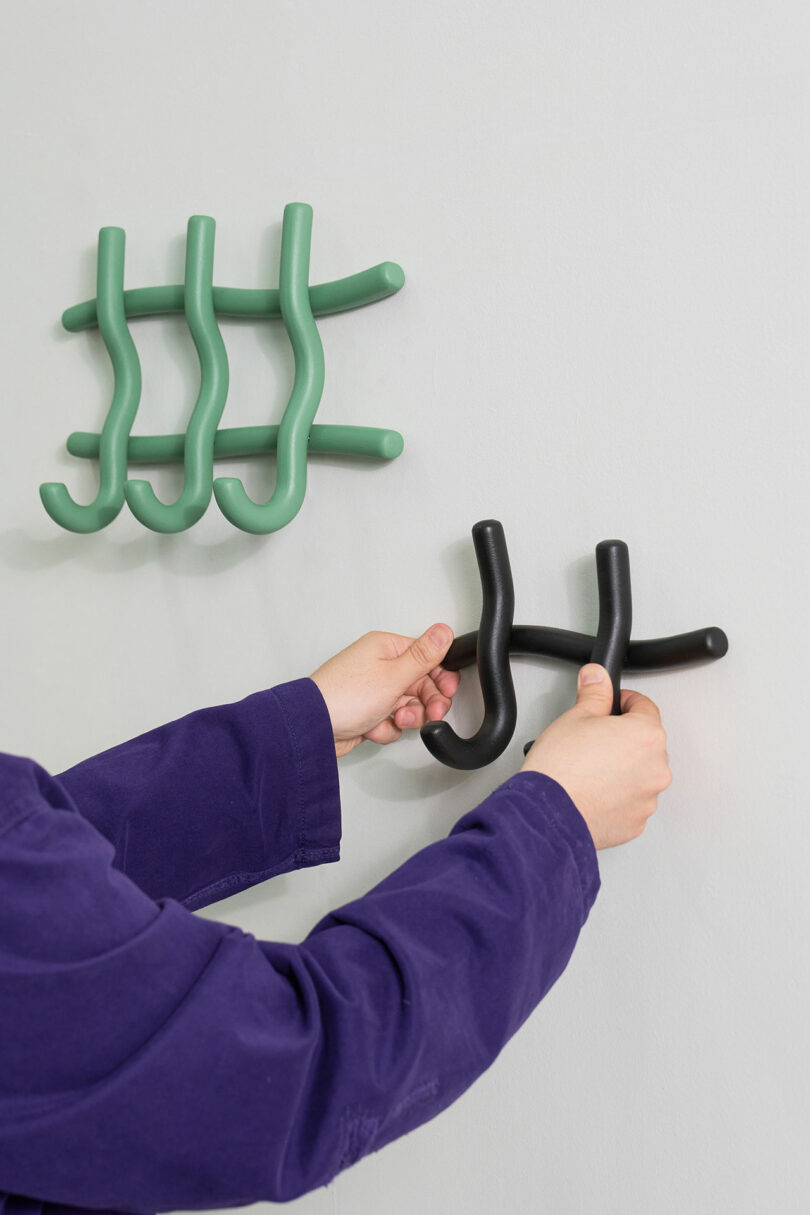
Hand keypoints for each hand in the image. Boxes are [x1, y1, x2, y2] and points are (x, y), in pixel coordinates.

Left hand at [311, 625, 459, 756]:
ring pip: (407, 706)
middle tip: (431, 713)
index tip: (447, 691)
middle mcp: (379, 666)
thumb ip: (424, 656)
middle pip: (420, 685)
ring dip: (406, 717)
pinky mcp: (367, 712)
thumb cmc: (344, 697)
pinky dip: (386, 728)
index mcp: (386, 649)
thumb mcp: (394, 674)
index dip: (441, 678)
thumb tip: (444, 630)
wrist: (313, 728)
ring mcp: (372, 691)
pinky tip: (373, 726)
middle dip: (426, 703)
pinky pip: (390, 721)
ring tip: (396, 719)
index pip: (426, 659)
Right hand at [521, 664, 671, 849]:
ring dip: (622, 769)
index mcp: (646, 736)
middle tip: (594, 739)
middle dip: (623, 738)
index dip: (624, 701)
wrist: (546, 815)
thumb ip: (594, 692)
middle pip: (645, 742)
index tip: (612, 704)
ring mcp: (648, 798)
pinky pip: (631, 801)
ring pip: (639, 774)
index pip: (645, 706)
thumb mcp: (575, 717)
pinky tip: (593, 790)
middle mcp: (656, 768)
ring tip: (590, 769)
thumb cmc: (560, 770)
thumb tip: (597, 676)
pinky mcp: (636, 822)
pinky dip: (617, 795)